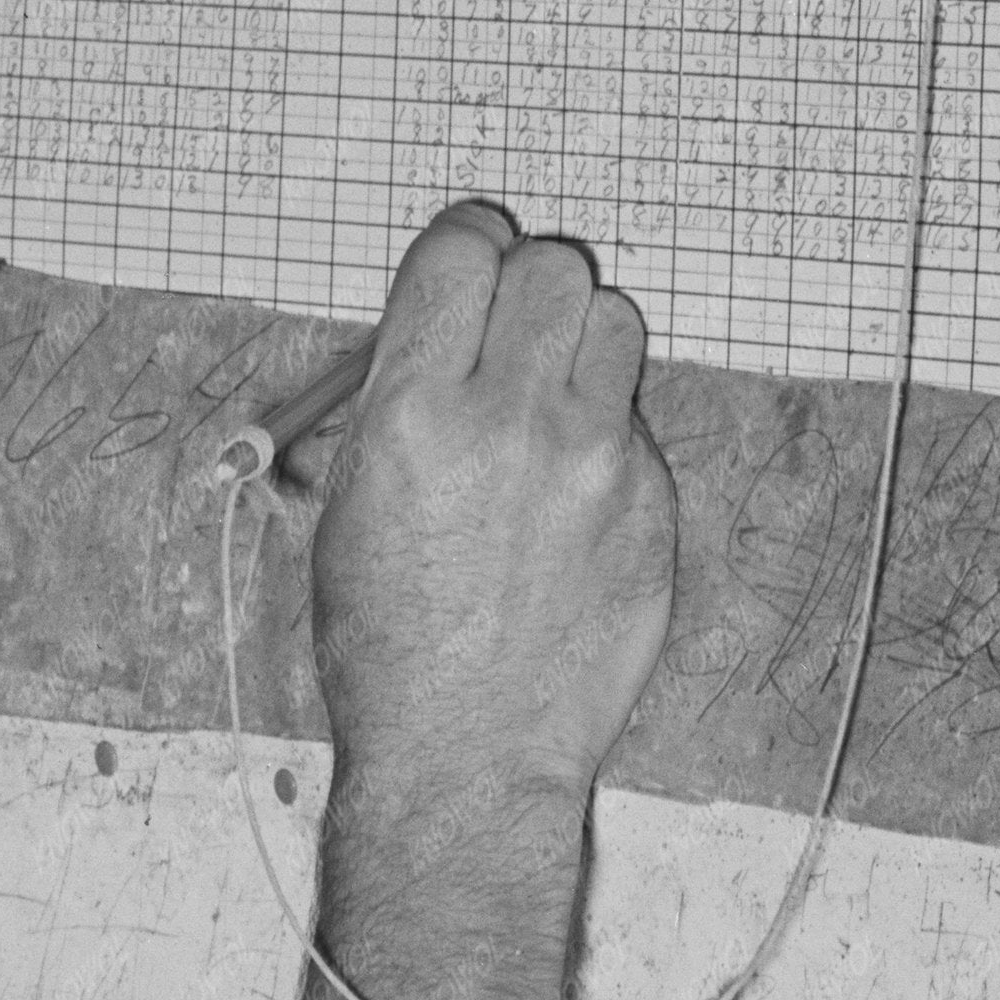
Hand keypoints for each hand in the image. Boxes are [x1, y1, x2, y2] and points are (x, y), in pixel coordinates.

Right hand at [304, 199, 677, 805]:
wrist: (466, 752)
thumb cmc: (388, 643)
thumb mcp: (350, 504)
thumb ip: (399, 398)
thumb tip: (443, 325)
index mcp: (414, 413)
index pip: (462, 249)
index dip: (464, 247)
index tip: (466, 264)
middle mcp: (511, 421)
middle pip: (552, 265)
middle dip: (525, 289)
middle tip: (508, 338)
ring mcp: (593, 461)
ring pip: (615, 320)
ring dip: (580, 344)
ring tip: (547, 406)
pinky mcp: (649, 501)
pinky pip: (634, 417)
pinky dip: (603, 435)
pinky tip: (566, 499)